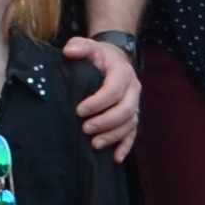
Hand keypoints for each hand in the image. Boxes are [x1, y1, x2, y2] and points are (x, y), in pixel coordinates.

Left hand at [68, 37, 142, 158]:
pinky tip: (114, 158)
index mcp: (122, 73)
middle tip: (85, 129)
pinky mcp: (132, 117)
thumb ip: (79, 46)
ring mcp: (134, 105)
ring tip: (94, 144)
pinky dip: (125, 146)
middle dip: (106, 122)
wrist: (114, 61)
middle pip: (126, 110)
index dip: (98, 102)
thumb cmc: (98, 57)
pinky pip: (133, 134)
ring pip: (130, 124)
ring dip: (113, 136)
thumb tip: (69, 51)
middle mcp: (133, 90)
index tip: (79, 110)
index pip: (114, 90)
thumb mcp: (89, 47)